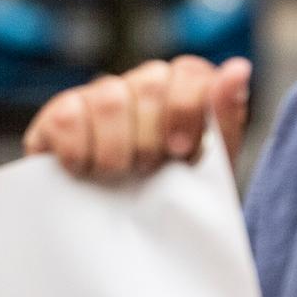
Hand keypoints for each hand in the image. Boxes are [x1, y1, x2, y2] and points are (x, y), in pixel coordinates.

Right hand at [23, 55, 251, 178]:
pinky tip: (82, 169)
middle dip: (151, 135)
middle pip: (150, 82)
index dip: (185, 108)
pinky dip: (77, 150)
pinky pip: (68, 116)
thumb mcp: (208, 162)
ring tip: (115, 174)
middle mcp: (141, 83)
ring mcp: (97, 95)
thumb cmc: (168, 191)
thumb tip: (237, 69)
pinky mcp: (58, 113)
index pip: (188, 71)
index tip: (180, 151)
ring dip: (115, 147)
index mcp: (183, 88)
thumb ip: (223, 116)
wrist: (119, 227)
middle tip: (146, 169)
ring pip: (109, 99)